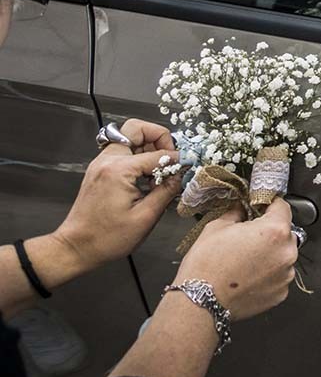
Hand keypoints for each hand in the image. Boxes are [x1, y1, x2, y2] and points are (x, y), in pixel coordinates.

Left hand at [51, 119, 181, 273]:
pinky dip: (138, 157)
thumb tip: (182, 175)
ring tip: (160, 171)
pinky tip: (147, 178)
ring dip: (148, 147)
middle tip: (170, 158)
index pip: (157, 153)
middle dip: (158, 137)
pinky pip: (123, 152)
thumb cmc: (107, 238)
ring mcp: (101, 164)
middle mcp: (107, 161)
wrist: (76, 248)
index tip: (189, 167)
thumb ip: (167, 191)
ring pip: (129, 138)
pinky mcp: (100, 171)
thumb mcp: (145, 217)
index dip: (177, 160)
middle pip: (136, 128)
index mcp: (118, 170)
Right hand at [177, 198, 297, 319]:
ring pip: (283, 256)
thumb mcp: (217, 227)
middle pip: (285, 233)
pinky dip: (268, 274)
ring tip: (246, 260)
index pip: (282, 207)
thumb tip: (241, 209)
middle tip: (248, 237)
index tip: (262, 207)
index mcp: (274, 231)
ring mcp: (285, 275)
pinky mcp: (281, 293)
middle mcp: (286, 252)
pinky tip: (249, 275)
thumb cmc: (206, 266)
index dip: (270, 205)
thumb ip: (237, 213)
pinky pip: (279, 276)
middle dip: (270, 232)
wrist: (200, 301)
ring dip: (271, 254)